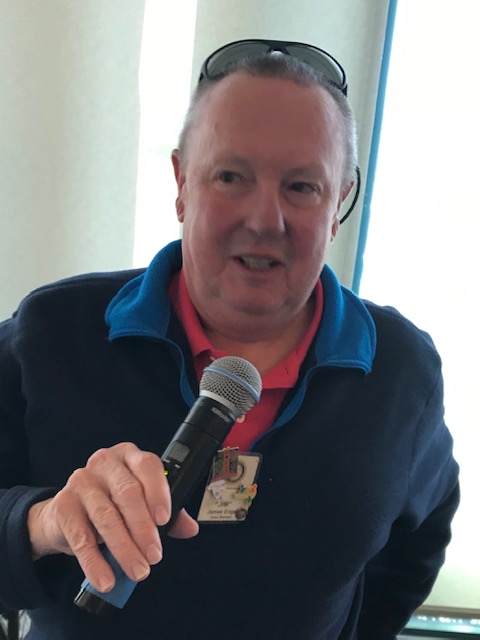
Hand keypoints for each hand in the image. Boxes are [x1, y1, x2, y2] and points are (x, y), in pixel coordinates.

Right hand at [27, 442, 198, 592]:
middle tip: (155, 556)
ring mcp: (81, 481)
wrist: (66, 513)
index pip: (147, 465)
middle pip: (128, 493)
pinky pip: (81, 538)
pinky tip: (106, 579)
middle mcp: (104, 462)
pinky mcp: (63, 505)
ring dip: (124, 549)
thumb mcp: (140, 501)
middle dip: (143, 529)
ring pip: (106, 517)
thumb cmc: (112, 502)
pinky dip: (95, 563)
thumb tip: (190, 528)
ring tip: (138, 571)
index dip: (158, 492)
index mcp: (129, 455)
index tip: (164, 520)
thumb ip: (168, 512)